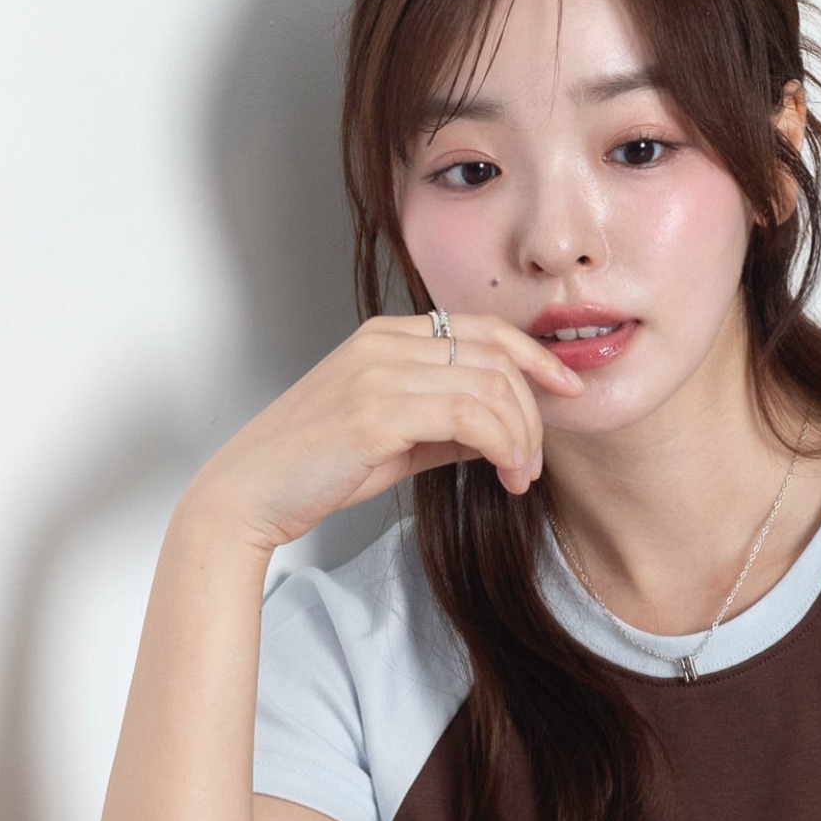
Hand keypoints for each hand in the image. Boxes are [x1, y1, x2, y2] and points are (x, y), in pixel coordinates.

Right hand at [187, 310, 584, 550]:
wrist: (252, 492)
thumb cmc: (319, 468)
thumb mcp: (396, 440)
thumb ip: (448, 426)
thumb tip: (503, 431)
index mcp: (387, 336)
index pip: (483, 328)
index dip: (536, 355)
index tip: (568, 389)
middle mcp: (385, 342)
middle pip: (496, 356)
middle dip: (532, 412)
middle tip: (533, 464)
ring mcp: (379, 372)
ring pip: (489, 386)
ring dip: (521, 436)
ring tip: (519, 477)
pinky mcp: (376, 410)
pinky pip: (469, 416)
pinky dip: (502, 446)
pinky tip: (504, 475)